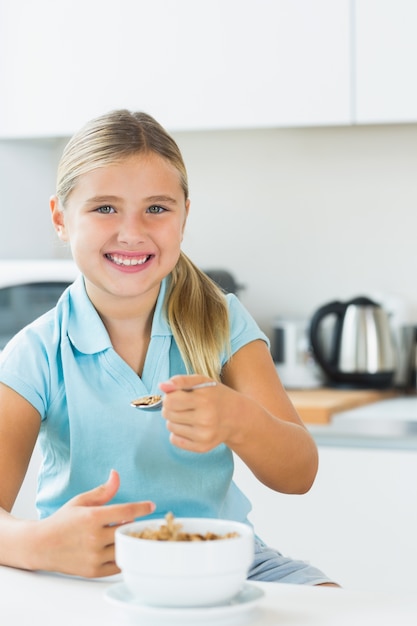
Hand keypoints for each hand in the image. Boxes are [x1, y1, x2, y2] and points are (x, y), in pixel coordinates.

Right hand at [34, 469, 154, 577]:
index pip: (125, 511)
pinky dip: (124, 556)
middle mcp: (94, 538)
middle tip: (145, 522)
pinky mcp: (93, 571)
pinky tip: (124, 548)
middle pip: (127, 531)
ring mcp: (94, 557)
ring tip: (135, 534)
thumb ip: (103, 491)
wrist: (41, 546)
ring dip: (131, 541)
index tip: (151, 506)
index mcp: (92, 517)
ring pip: (124, 548)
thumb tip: (116, 475)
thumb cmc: (62, 520)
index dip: (141, 507)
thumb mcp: (81, 501)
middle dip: (138, 525)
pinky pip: (118, 566)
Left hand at [159, 375, 236, 452]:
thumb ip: (181, 380)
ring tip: (189, 415)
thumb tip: (161, 386)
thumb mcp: (202, 382)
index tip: (178, 395)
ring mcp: (204, 435)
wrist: (237, 417)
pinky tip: (190, 427)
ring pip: (170, 427)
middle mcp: (205, 419)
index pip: (170, 400)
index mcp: (204, 400)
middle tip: (184, 405)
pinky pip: (174, 440)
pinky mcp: (202, 447)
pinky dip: (178, 433)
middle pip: (167, 414)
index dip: (170, 396)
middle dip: (171, 408)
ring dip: (174, 420)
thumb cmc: (216, 396)